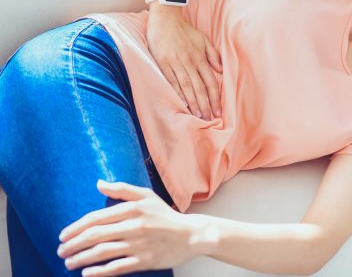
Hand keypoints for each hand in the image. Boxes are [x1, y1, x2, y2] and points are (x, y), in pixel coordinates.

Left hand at [57, 180, 201, 275]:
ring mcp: (138, 244)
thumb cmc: (165, 215)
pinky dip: (99, 272)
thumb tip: (99, 183)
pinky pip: (116, 268)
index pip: (96, 218)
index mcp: (132, 209)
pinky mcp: (144, 261)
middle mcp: (133, 226)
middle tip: (61, 251)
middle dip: (73, 244)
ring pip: (102, 252)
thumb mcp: (146, 196)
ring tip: (69, 263)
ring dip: (81, 259)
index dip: (76, 227)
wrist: (190, 234)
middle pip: (95, 236)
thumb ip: (122, 189)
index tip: (63, 235)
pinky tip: (87, 274)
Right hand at [146, 6, 222, 120]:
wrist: (165, 19)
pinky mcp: (164, 63)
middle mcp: (190, 62)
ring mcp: (176, 63)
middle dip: (205, 105)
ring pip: (187, 87)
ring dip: (193, 102)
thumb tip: (220, 70)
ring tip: (198, 115)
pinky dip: (178, 93)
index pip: (211, 82)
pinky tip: (183, 103)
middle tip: (209, 119)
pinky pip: (172, 81)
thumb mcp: (203, 39)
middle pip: (200, 88)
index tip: (218, 110)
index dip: (215, 97)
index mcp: (200, 58)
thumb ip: (213, 55)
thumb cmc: (184, 30)